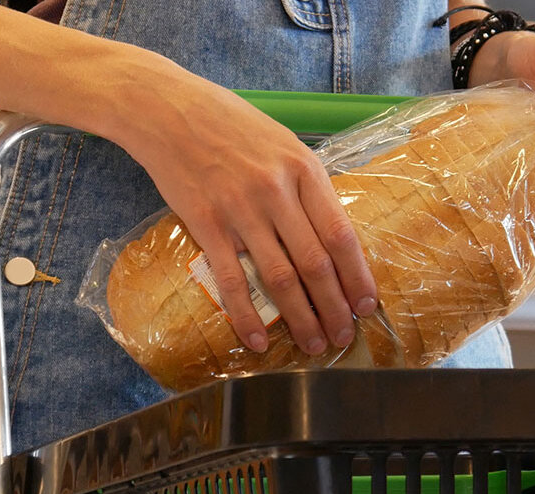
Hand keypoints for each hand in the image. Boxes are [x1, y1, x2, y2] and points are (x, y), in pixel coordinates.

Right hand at [118, 77, 377, 355]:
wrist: (168, 109)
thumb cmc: (230, 125)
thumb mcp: (283, 144)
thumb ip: (307, 187)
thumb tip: (332, 236)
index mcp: (304, 170)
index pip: (341, 234)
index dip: (356, 276)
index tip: (366, 306)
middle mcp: (277, 191)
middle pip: (315, 263)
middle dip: (334, 307)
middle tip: (344, 337)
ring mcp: (240, 209)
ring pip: (280, 277)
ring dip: (301, 318)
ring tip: (314, 344)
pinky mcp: (205, 223)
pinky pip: (232, 279)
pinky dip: (247, 314)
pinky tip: (257, 340)